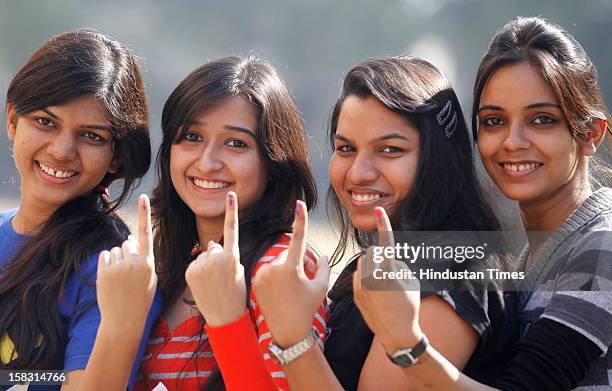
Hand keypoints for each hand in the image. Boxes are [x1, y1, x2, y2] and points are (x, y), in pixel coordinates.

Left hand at [97, 194, 156, 336]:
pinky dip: (107, 264)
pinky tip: (111, 278)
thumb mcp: (150, 278)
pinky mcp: (104, 270)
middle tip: (130, 273)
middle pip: (129, 243)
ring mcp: (118, 266)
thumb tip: (130, 241)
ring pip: (116, 250)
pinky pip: (105, 256)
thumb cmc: (141, 299)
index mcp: (149, 263)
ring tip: (121, 280)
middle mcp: (134, 262)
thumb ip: (143, 258)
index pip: (147, 233)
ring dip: (117, 260)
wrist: (124, 320)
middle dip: (128, 253)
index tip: (143, 197)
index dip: (145, 214)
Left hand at [185, 191, 245, 326]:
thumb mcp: (238, 271)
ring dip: (206, 266)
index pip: (232, 229)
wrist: (224, 316)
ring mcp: (202, 265)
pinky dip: (197, 272)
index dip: (232, 210)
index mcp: (233, 257)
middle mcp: (217, 258)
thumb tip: (210, 245)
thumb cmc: (235, 294)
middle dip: (216, 257)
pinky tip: (203, 285)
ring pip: (203, 256)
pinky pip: (194, 264)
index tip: (231, 195)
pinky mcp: (190, 271)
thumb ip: (226, 255)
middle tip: (222, 278)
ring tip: (212, 284)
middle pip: (213, 247)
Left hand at [252, 200, 328, 347]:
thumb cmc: (307, 309)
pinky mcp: (255, 280)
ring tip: (293, 288)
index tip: (300, 203)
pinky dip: (275, 275)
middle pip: (289, 253)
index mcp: (292, 269)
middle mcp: (274, 269)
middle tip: (307, 276)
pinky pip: (268, 269)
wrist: (287, 331)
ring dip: (286, 268)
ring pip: (278, 261)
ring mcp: (262, 274)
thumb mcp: (322, 286)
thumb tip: (318, 255)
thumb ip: (323, 266)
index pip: (299, 238)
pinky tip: (280, 291)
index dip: (301, 220)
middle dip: (299, 261)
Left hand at [353, 206, 422, 354]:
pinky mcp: (354, 292)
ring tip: (382, 287)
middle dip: (380, 258)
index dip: (384, 225)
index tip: (380, 210)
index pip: (386, 243)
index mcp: (388, 272)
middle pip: (372, 254)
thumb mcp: (411, 281)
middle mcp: (372, 276)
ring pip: (363, 264)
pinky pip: (358, 276)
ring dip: (371, 268)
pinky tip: (375, 295)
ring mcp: (360, 285)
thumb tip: (386, 258)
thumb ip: (398, 264)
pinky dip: (365, 280)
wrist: (396, 333)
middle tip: (390, 275)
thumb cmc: (409, 306)